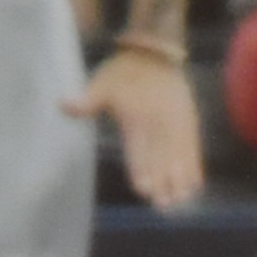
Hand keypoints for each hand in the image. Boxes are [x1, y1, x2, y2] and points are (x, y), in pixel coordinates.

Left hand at [67, 46, 203, 210]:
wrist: (155, 52)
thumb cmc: (123, 71)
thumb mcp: (102, 83)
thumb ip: (87, 100)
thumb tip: (62, 105)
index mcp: (136, 116)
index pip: (139, 148)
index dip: (141, 169)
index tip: (144, 189)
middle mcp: (158, 122)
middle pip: (161, 157)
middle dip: (162, 182)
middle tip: (164, 205)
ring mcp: (176, 122)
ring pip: (179, 155)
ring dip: (179, 178)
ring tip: (181, 199)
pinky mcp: (188, 121)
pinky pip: (193, 146)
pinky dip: (193, 165)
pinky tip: (194, 183)